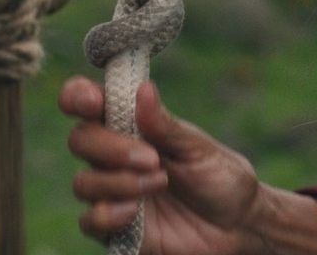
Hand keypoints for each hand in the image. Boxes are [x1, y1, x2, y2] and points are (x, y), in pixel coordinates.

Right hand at [60, 77, 316, 254]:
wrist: (237, 227)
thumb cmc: (220, 179)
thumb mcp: (198, 148)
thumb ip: (165, 125)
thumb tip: (143, 88)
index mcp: (133, 126)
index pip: (90, 103)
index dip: (79, 96)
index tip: (92, 101)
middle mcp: (115, 156)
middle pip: (80, 140)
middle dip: (110, 146)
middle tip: (152, 159)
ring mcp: (113, 191)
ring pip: (83, 182)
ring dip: (117, 182)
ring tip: (159, 183)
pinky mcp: (115, 228)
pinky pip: (89, 220)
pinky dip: (107, 214)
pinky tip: (134, 212)